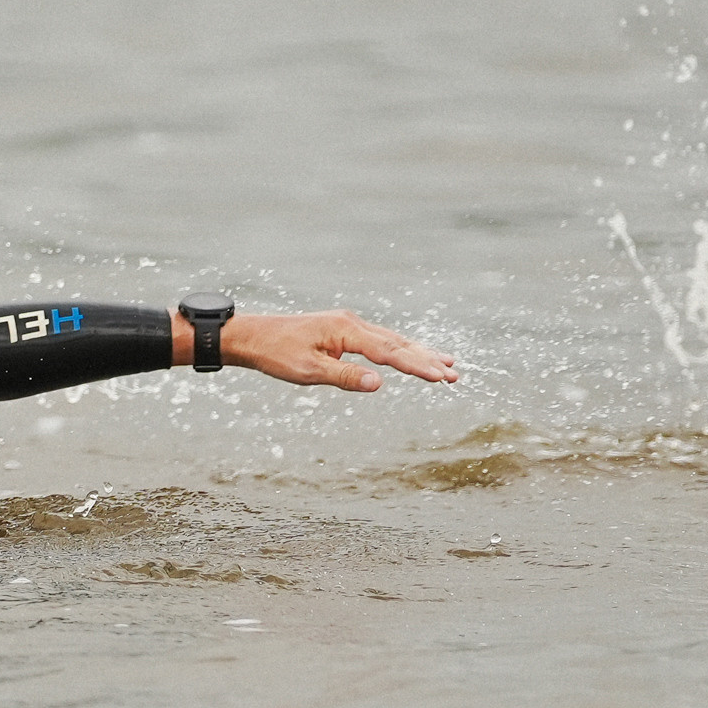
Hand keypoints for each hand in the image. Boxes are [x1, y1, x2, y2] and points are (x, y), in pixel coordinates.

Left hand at [177, 310, 457, 391]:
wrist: (253, 336)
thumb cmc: (276, 354)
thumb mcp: (308, 372)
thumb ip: (344, 377)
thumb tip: (379, 384)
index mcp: (346, 331)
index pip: (389, 352)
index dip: (417, 366)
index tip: (441, 377)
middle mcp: (352, 323)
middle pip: (397, 343)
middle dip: (427, 359)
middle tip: (454, 375)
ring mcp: (349, 325)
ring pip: (391, 340)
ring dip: (418, 353)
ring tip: (446, 364)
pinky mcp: (343, 330)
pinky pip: (378, 340)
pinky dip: (399, 349)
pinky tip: (411, 355)